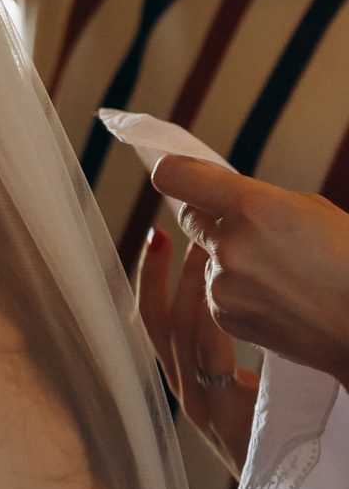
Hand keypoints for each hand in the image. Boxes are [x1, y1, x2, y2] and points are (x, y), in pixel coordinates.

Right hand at [138, 220, 257, 476]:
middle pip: (157, 326)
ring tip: (202, 254)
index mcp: (191, 388)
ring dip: (189, 290)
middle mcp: (188, 397)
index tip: (158, 240)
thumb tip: (250, 297)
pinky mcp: (225, 417)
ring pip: (182, 338)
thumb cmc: (283, 439)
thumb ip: (239, 356)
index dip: (151, 282)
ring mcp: (203, 408)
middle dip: (158, 277)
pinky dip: (212, 325)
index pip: (157, 324)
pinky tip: (224, 299)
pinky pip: (210, 361)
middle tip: (167, 234)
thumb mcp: (252, 390)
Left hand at [153, 155, 348, 389]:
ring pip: (208, 259)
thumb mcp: (311, 209)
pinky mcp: (225, 315)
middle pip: (190, 218)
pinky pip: (216, 292)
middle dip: (213, 219)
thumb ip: (259, 200)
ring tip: (280, 274)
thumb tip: (225, 200)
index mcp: (254, 206)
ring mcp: (224, 284)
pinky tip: (276, 297)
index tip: (181, 175)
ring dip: (230, 260)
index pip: (178, 176)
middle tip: (250, 229)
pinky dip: (238, 292)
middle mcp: (230, 244)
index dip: (177, 172)